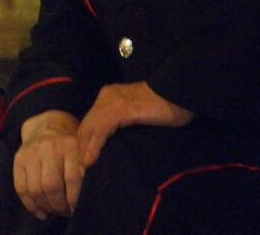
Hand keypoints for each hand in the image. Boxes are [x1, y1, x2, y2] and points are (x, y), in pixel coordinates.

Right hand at [14, 110, 81, 219]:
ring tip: (55, 211)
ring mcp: (31, 152)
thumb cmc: (71, 141)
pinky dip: (30, 205)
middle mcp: (48, 147)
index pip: (72, 178)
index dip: (74, 199)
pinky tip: (40, 213)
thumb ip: (86, 167)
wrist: (48, 123)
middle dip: (59, 206)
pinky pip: (21, 188)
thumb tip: (88, 196)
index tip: (77, 208)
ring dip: (46, 207)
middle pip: (51, 186)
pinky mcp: (19, 159)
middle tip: (66, 212)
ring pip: (36, 189)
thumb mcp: (83, 147)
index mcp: (69, 144)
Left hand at [77, 81, 193, 171]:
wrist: (179, 91)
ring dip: (85, 149)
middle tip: (80, 169)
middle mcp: (106, 96)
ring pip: (90, 128)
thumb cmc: (166, 105)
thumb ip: (126, 122)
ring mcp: (112, 101)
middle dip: (81, 146)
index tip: (85, 160)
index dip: (86, 140)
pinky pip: (101, 130)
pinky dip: (94, 146)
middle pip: (87, 125)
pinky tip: (91, 159)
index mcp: (110, 96)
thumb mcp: (139, 113)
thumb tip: (118, 142)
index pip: (91, 121)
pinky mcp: (120, 109)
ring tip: (83, 169)